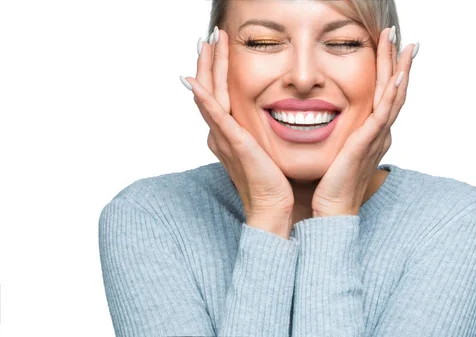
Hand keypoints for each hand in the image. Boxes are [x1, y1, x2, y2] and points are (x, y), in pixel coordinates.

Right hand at [180, 27, 294, 237]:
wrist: (272, 207)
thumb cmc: (273, 183)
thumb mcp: (263, 150)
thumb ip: (258, 133)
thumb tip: (266, 120)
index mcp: (228, 134)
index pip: (217, 94)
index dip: (215, 69)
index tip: (218, 46)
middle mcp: (221, 134)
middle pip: (209, 89)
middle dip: (208, 61)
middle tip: (208, 35)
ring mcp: (225, 138)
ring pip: (210, 96)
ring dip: (207, 68)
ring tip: (207, 43)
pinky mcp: (235, 144)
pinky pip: (216, 117)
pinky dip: (205, 99)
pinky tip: (196, 82)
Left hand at [311, 27, 418, 216]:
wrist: (332, 210)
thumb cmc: (330, 185)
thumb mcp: (336, 151)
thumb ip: (339, 135)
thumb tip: (327, 122)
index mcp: (372, 133)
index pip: (384, 95)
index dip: (389, 71)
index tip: (390, 48)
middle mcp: (379, 133)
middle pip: (394, 91)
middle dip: (398, 62)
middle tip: (403, 37)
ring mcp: (376, 137)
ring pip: (393, 97)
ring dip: (399, 69)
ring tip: (405, 46)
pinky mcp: (367, 143)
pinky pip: (383, 113)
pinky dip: (392, 93)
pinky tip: (397, 75)